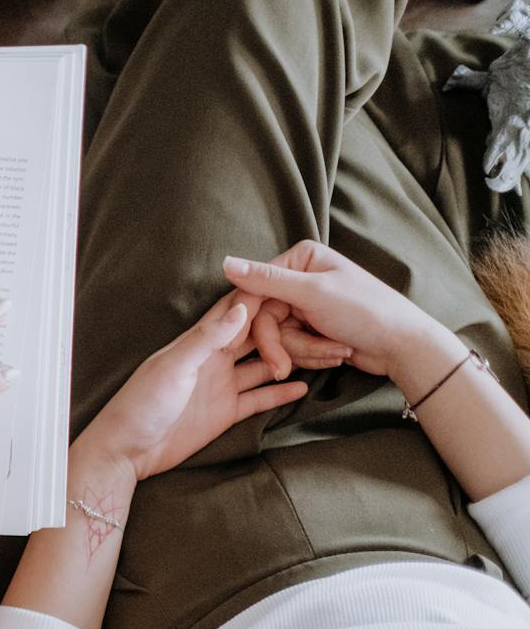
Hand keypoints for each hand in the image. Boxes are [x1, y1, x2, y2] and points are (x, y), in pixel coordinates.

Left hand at [75, 292, 309, 481]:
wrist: (127, 450)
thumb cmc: (140, 405)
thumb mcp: (174, 367)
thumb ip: (207, 339)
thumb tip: (241, 306)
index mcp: (198, 342)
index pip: (234, 311)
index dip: (261, 296)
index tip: (294, 281)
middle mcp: (213, 360)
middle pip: (255, 336)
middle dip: (285, 326)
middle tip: (321, 317)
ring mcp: (220, 385)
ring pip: (263, 366)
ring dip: (290, 359)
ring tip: (324, 351)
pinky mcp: (224, 412)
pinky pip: (258, 398)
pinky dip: (280, 392)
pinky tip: (305, 385)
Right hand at [221, 242, 462, 390]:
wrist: (402, 347)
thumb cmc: (367, 312)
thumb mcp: (314, 294)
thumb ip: (267, 280)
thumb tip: (225, 263)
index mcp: (300, 260)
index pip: (254, 289)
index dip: (248, 321)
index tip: (238, 345)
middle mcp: (298, 279)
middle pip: (263, 319)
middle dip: (282, 345)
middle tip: (284, 368)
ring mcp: (304, 305)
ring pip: (277, 337)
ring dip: (304, 352)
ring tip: (336, 351)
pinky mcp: (310, 329)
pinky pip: (291, 348)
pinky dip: (312, 356)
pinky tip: (337, 353)